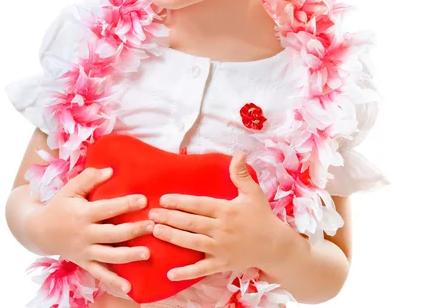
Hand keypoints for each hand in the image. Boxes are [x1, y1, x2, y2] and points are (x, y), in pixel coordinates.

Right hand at [33, 166, 154, 294]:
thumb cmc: (59, 206)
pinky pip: (100, 274)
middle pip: (113, 234)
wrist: (39, 231)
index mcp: (83, 214)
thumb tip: (110, 171)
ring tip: (147, 253)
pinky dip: (114, 282)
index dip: (126, 204)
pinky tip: (129, 288)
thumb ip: (89, 178)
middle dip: (134, 230)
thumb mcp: (70, 188)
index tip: (143, 199)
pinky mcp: (84, 263)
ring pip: (110, 256)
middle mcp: (85, 234)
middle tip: (152, 225)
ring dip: (129, 255)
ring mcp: (85, 251)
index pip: (107, 209)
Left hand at [149, 151, 283, 280]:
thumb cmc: (262, 217)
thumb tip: (239, 153)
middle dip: (170, 218)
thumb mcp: (253, 193)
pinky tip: (169, 273)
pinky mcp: (222, 264)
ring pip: (192, 243)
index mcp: (226, 210)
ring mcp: (220, 248)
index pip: (198, 205)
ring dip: (172, 238)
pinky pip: (201, 269)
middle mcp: (221, 229)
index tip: (163, 199)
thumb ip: (241, 174)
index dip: (180, 202)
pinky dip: (186, 272)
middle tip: (150, 215)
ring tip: (155, 231)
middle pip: (191, 223)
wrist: (276, 246)